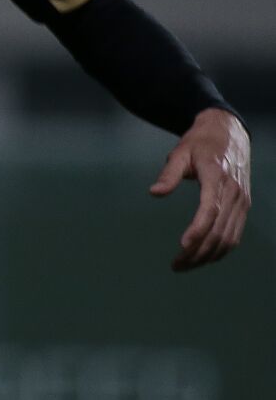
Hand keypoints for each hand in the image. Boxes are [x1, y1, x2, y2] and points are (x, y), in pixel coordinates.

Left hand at [149, 107, 250, 271]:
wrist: (229, 133)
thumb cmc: (199, 143)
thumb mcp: (180, 152)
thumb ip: (169, 174)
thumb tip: (155, 193)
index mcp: (216, 178)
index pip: (209, 211)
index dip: (197, 231)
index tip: (182, 247)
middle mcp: (233, 193)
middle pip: (219, 231)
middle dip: (198, 252)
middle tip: (176, 265)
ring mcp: (241, 201)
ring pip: (229, 238)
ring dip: (208, 255)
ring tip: (186, 265)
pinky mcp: (244, 206)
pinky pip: (235, 234)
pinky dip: (221, 249)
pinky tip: (204, 256)